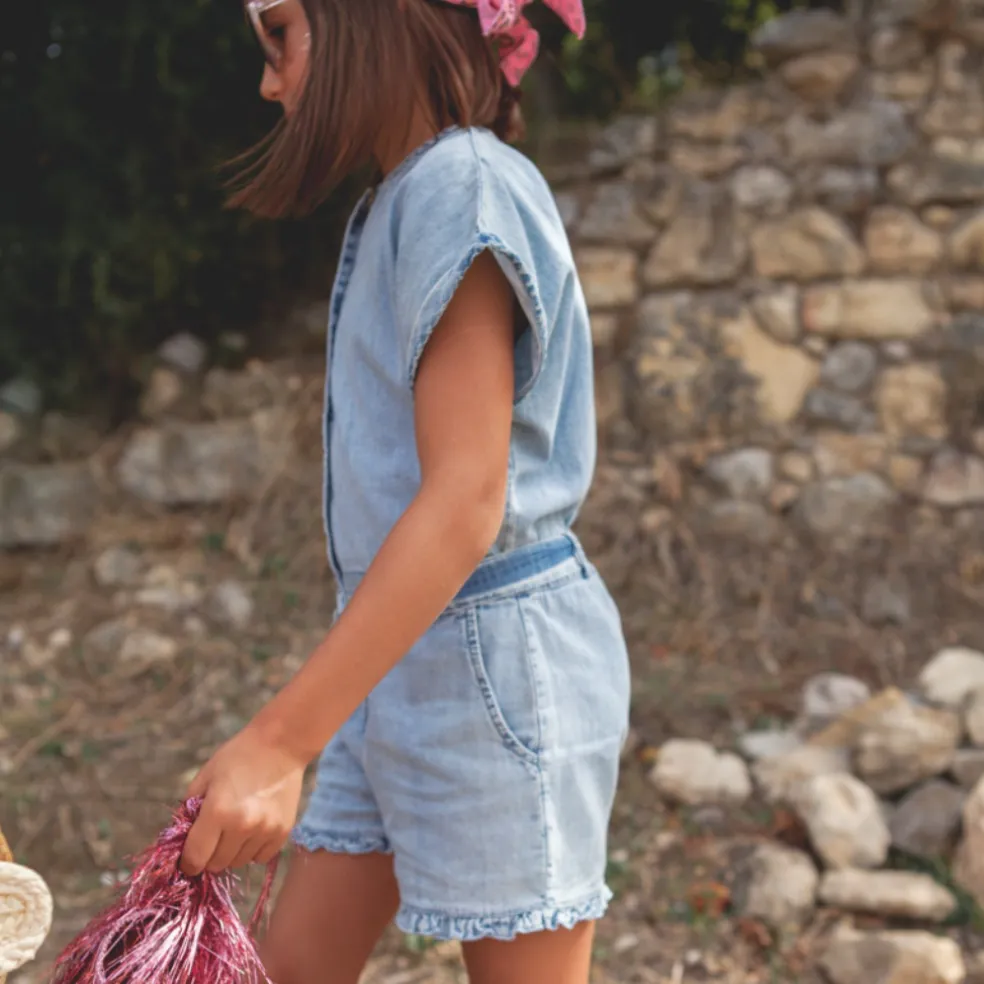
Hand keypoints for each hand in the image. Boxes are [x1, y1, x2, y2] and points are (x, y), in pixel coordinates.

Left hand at [179, 723, 304, 875]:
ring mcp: (265, 830)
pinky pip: (261, 858)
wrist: (281, 744)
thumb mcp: (205, 776)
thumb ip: (189, 810)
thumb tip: (182, 840)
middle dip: (210, 855)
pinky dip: (253, 849)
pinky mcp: (283, 831)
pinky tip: (254, 829)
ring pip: (239, 863)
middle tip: (213, 836)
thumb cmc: (238, 756)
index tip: (188, 859)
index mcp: (217, 811)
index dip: (188, 862)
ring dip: (232, 852)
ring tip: (236, 827)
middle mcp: (242, 826)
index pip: (195, 857)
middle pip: (217, 864)